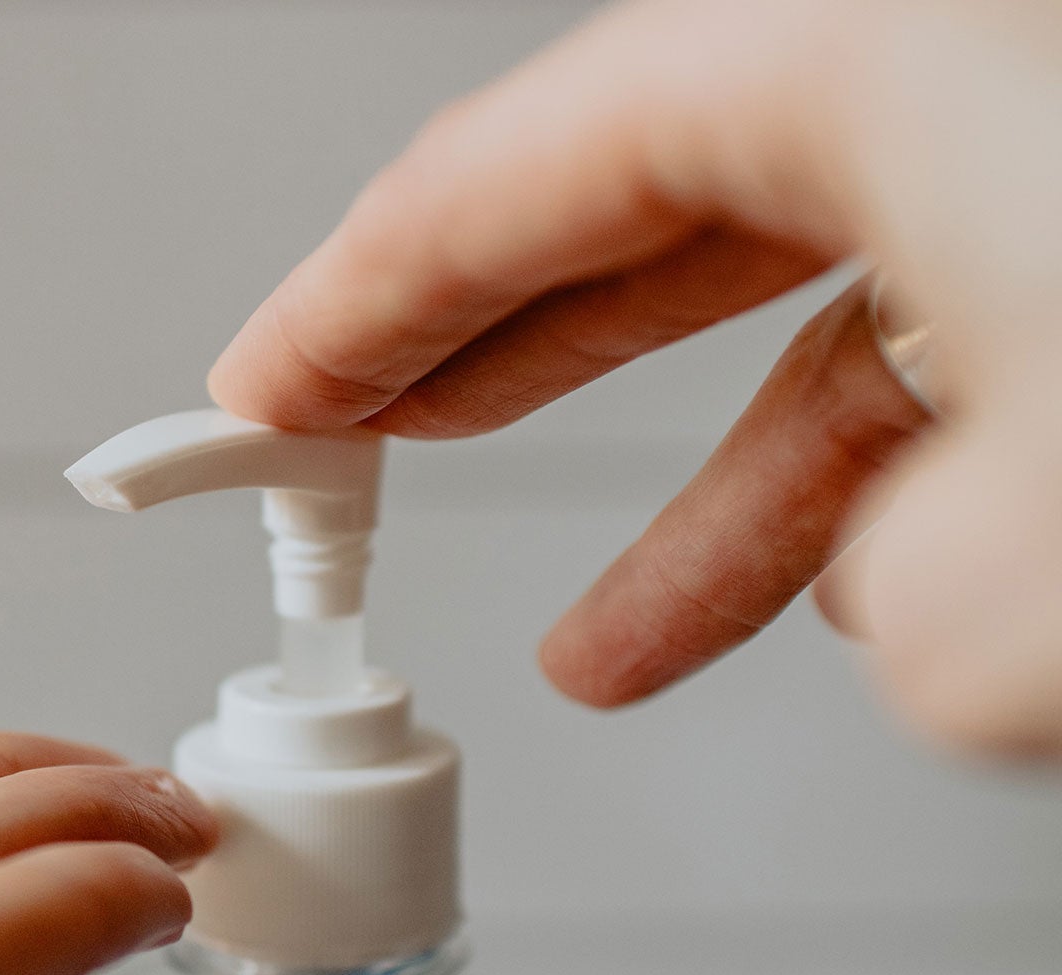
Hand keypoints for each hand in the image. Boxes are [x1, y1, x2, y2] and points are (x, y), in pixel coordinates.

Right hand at [206, 0, 1061, 753]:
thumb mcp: (1060, 536)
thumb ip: (930, 600)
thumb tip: (915, 613)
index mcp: (863, 47)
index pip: (505, 170)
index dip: (349, 301)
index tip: (257, 394)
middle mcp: (935, 59)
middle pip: (622, 205)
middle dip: (475, 355)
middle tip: (348, 439)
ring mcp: (1022, 136)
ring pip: (796, 305)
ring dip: (688, 495)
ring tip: (593, 649)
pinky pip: (931, 335)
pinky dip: (856, 470)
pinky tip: (836, 593)